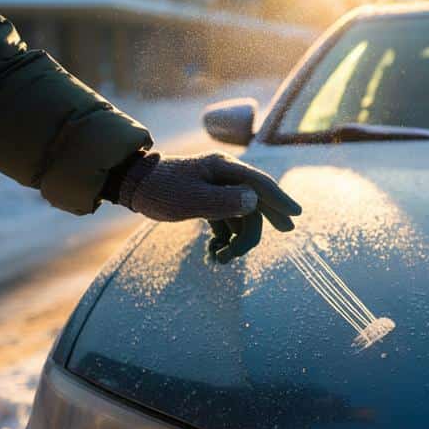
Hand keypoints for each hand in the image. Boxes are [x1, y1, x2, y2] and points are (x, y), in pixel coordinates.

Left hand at [116, 152, 300, 261]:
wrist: (133, 185)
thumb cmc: (161, 189)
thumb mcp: (191, 199)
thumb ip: (224, 201)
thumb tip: (255, 202)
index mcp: (225, 170)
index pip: (260, 184)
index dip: (279, 200)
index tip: (296, 215)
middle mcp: (226, 177)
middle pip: (255, 204)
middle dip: (256, 230)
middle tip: (264, 244)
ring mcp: (218, 189)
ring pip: (241, 217)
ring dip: (235, 241)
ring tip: (218, 258)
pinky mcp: (208, 201)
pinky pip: (227, 222)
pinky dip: (224, 239)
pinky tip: (212, 252)